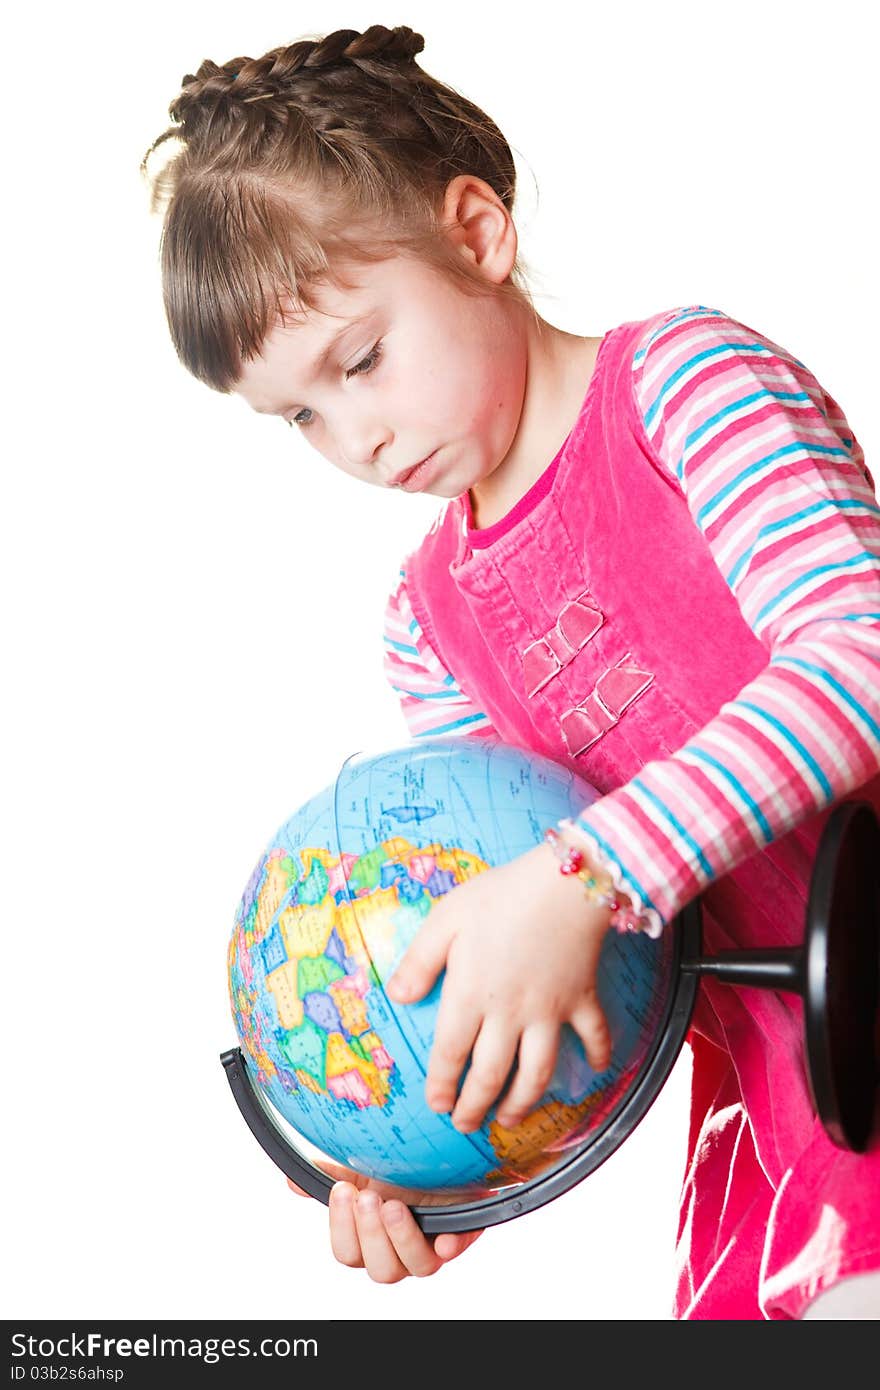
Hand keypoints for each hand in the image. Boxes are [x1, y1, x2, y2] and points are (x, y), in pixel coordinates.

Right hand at [287, 1162, 483, 1283]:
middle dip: (370, 1234)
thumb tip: (292, 1181)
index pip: (348, 1253)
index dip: (341, 1228)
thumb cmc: (395, 1169)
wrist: (440, 1154)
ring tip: (395, 1206)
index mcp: (370, 1241)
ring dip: (401, 1238)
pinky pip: (458, 1249)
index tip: (342, 1190)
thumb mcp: (359, 1169)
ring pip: (415, 1267)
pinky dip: (451, 1247)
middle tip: (368, 1197)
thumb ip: (330, 1177)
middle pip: (380, 1269)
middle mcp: (400, 1252)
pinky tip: (445, 1240)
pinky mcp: (461, 1234)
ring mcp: (431, 1247)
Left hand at [386, 839, 612, 1133]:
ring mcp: (550, 1010)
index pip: (450, 1053)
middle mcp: (510, 1014)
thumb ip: (420, 961)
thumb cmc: (500, 896)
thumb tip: (396, 997)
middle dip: (475, 1106)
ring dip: (523, 1101)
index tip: (436, 1104)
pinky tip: (596, 1071)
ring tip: (510, 1119)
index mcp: (471, 995)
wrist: (565, 883)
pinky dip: (597, 1055)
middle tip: (466, 1125)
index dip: (442, 1085)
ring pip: (537, 1072)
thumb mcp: (446, 919)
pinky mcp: (582, 998)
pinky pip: (593, 1035)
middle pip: (491, 1074)